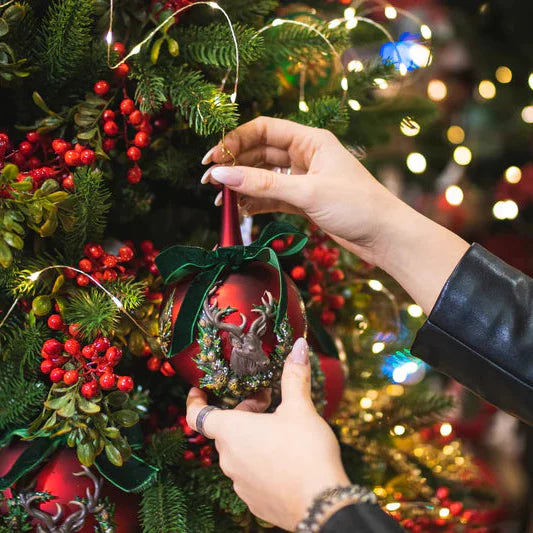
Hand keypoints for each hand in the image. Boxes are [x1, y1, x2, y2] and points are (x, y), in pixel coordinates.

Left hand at [186, 338, 349, 530]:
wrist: (322, 505)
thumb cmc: (305, 451)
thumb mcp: (300, 408)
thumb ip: (294, 376)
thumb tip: (299, 346)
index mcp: (232, 432)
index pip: (198, 415)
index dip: (195, 401)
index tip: (199, 390)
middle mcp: (229, 459)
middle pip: (225, 430)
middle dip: (242, 413)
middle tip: (268, 402)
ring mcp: (240, 484)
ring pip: (238, 453)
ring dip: (252, 438)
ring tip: (281, 430)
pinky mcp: (255, 502)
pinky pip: (250, 475)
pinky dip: (261, 462)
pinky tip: (286, 458)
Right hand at [200, 116, 401, 265]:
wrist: (385, 236)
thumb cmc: (356, 206)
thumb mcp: (307, 192)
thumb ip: (263, 184)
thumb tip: (222, 174)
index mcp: (310, 140)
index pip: (263, 130)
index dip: (234, 141)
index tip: (212, 159)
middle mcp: (304, 155)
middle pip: (259, 153)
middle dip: (234, 165)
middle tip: (208, 182)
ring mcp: (303, 178)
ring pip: (263, 176)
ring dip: (241, 186)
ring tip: (218, 201)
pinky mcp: (303, 200)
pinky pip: (271, 197)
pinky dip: (255, 203)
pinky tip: (238, 211)